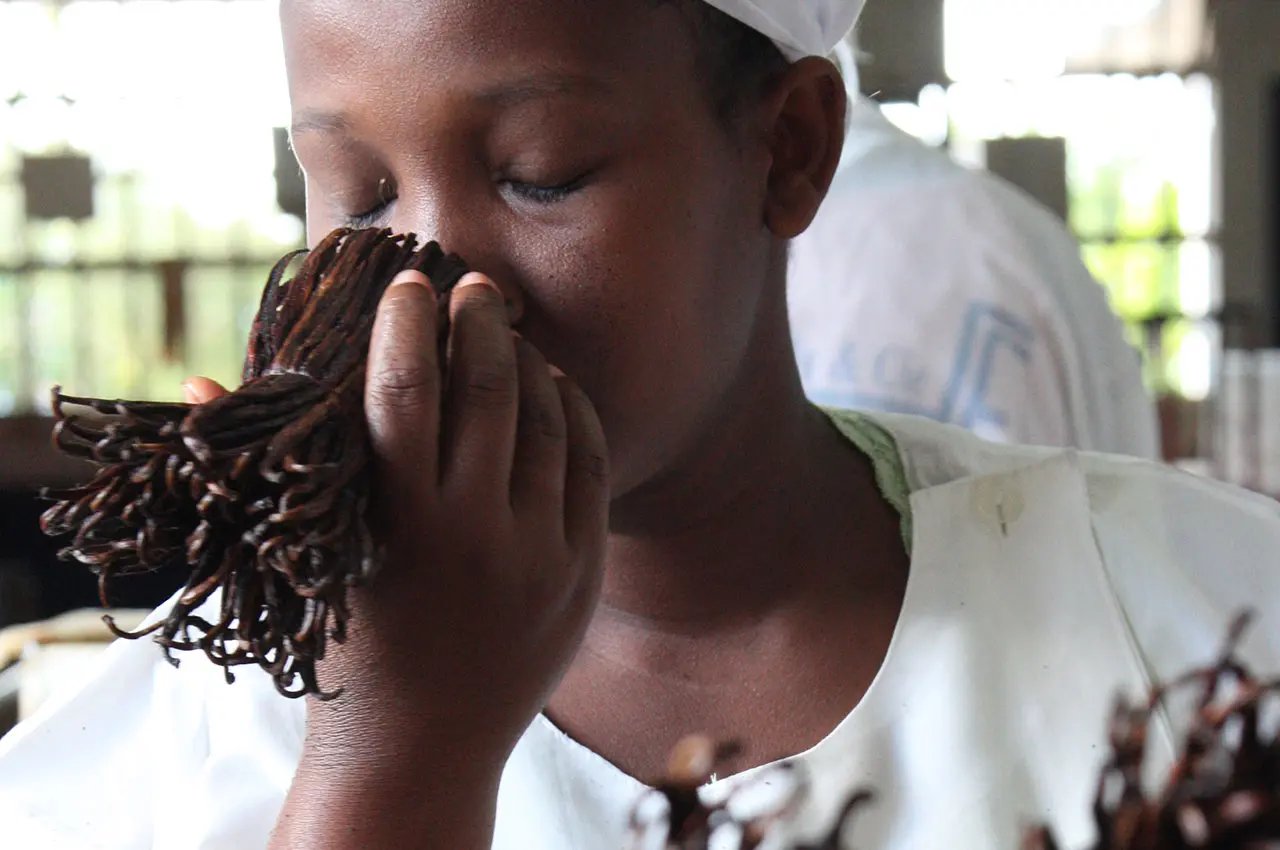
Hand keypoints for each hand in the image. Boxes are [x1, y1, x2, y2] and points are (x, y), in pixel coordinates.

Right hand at [187, 268, 608, 762]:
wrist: (422, 753)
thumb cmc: (349, 650)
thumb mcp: (305, 567)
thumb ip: (265, 475)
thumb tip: (203, 381)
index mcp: (396, 527)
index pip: (404, 391)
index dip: (406, 323)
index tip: (406, 282)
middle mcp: (474, 534)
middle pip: (488, 389)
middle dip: (479, 320)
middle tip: (470, 284)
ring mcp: (539, 554)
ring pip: (548, 418)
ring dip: (529, 361)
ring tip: (507, 334)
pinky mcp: (582, 570)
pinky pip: (591, 464)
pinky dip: (573, 412)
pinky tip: (554, 386)